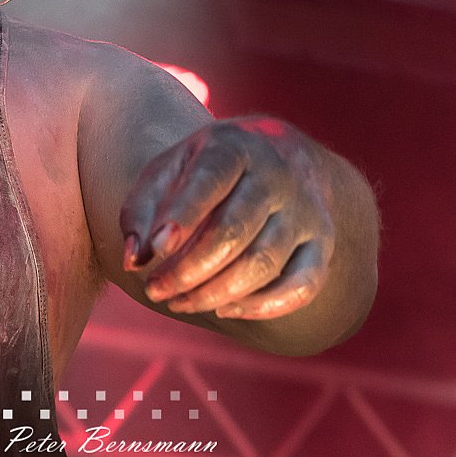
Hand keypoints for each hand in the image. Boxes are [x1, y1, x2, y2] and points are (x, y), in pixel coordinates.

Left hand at [119, 117, 336, 319]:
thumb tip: (134, 260)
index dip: (183, 215)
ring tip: (179, 303)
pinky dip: (263, 306)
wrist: (278, 156)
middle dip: (190, 269)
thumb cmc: (205, 170)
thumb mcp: (167, 172)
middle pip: (235, 229)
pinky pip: (301, 285)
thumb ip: (142, 211)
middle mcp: (276, 176)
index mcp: (233, 146)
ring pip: (264, 262)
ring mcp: (304, 211)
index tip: (157, 249)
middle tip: (155, 290)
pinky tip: (224, 310)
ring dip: (216, 292)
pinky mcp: (321, 244)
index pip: (209, 180)